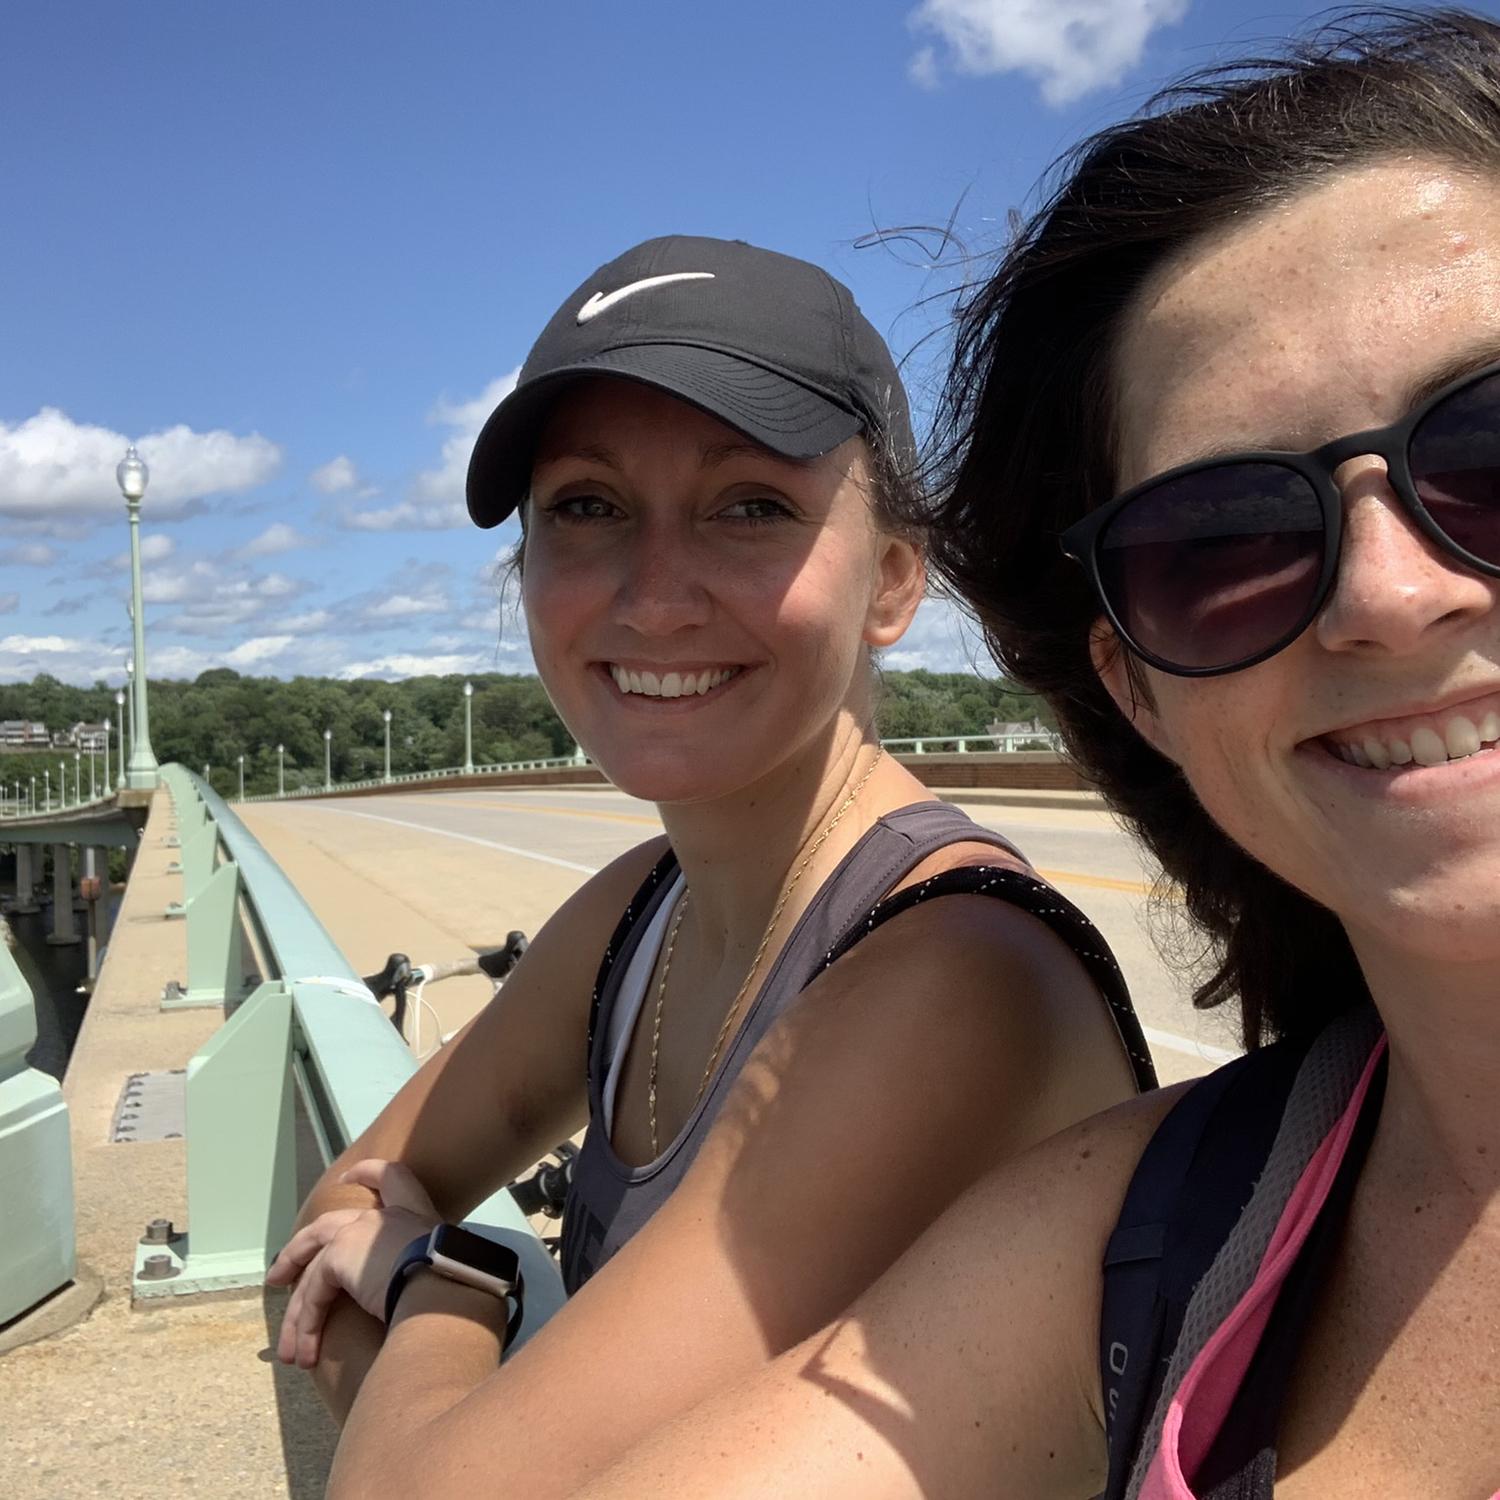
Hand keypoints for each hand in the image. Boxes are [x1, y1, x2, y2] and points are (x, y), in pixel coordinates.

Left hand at [266, 1158, 438, 1368]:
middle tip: (279, 1275)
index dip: (368, 1173)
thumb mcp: (443, 1270)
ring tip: (293, 1350)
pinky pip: (315, 1295)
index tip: (349, 1176)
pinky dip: (307, 1326)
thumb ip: (426, 1273)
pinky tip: (304, 1350)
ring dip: (300, 1314)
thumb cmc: (455, 1283)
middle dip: (298, 1251)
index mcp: (415, 1214)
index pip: (392, 1178)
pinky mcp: (339, 1255)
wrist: (445, 1287)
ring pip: (314, 1270)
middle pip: (328, 1225)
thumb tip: (426, 1302)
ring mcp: (359, 1231)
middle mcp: (384, 1217)